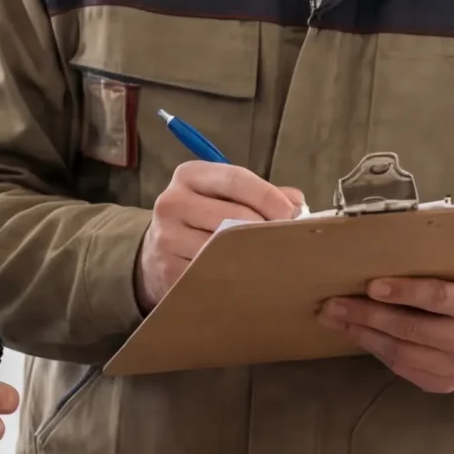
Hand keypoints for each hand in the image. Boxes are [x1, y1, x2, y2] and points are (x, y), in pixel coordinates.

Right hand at [135, 160, 303, 310]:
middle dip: (264, 230)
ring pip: (223, 248)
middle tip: (286, 242)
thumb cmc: (202, 220)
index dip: (269, 197)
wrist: (155, 254)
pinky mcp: (167, 270)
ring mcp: (166, 237)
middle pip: (233, 215)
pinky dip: (233, 277)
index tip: (293, 215)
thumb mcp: (224, 197)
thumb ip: (261, 196)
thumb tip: (299, 206)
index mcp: (190, 175)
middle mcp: (172, 201)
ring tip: (269, 260)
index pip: (236, 179)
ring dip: (252, 256)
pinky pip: (211, 273)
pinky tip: (246, 278)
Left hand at [318, 263, 453, 392]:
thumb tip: (388, 251)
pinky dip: (375, 348)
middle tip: (333, 304)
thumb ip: (441, 265)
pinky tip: (356, 333)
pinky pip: (401, 366)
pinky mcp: (442, 384)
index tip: (371, 286)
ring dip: (362, 334)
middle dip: (367, 315)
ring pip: (400, 352)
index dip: (404, 292)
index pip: (438, 298)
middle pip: (411, 329)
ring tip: (334, 318)